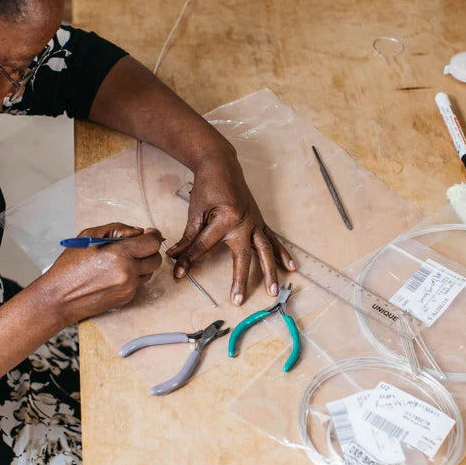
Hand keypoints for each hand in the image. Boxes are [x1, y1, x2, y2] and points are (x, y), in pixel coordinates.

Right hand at [39, 223, 162, 322]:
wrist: (59, 298)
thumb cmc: (69, 267)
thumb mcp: (89, 236)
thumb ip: (117, 229)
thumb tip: (137, 231)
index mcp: (119, 254)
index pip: (152, 243)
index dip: (153, 235)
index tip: (149, 233)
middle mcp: (128, 273)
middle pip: (156, 258)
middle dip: (149, 249)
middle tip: (137, 245)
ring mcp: (129, 288)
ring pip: (149, 272)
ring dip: (142, 263)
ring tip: (122, 260)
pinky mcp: (127, 298)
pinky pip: (139, 283)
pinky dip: (133, 276)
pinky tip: (116, 273)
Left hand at [166, 155, 295, 305]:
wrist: (222, 165)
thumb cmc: (208, 186)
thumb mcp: (195, 211)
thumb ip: (189, 237)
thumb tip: (175, 257)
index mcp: (225, 219)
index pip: (204, 246)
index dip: (189, 260)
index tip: (179, 273)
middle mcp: (244, 222)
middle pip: (243, 256)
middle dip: (240, 279)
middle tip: (237, 299)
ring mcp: (255, 222)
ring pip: (264, 251)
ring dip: (269, 272)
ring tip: (272, 291)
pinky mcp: (260, 221)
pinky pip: (273, 240)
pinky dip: (281, 253)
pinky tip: (290, 267)